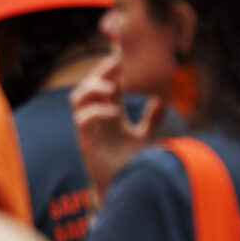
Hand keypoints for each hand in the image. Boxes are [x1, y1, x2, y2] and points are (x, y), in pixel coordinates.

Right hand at [70, 57, 161, 195]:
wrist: (124, 187)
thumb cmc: (132, 162)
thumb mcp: (146, 136)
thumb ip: (153, 118)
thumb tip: (163, 98)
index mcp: (110, 112)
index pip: (107, 83)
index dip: (112, 68)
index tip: (124, 54)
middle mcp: (96, 117)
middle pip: (89, 84)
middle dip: (101, 71)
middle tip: (117, 61)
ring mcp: (89, 129)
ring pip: (77, 98)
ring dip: (92, 88)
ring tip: (111, 87)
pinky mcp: (85, 143)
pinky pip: (82, 121)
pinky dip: (96, 112)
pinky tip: (114, 112)